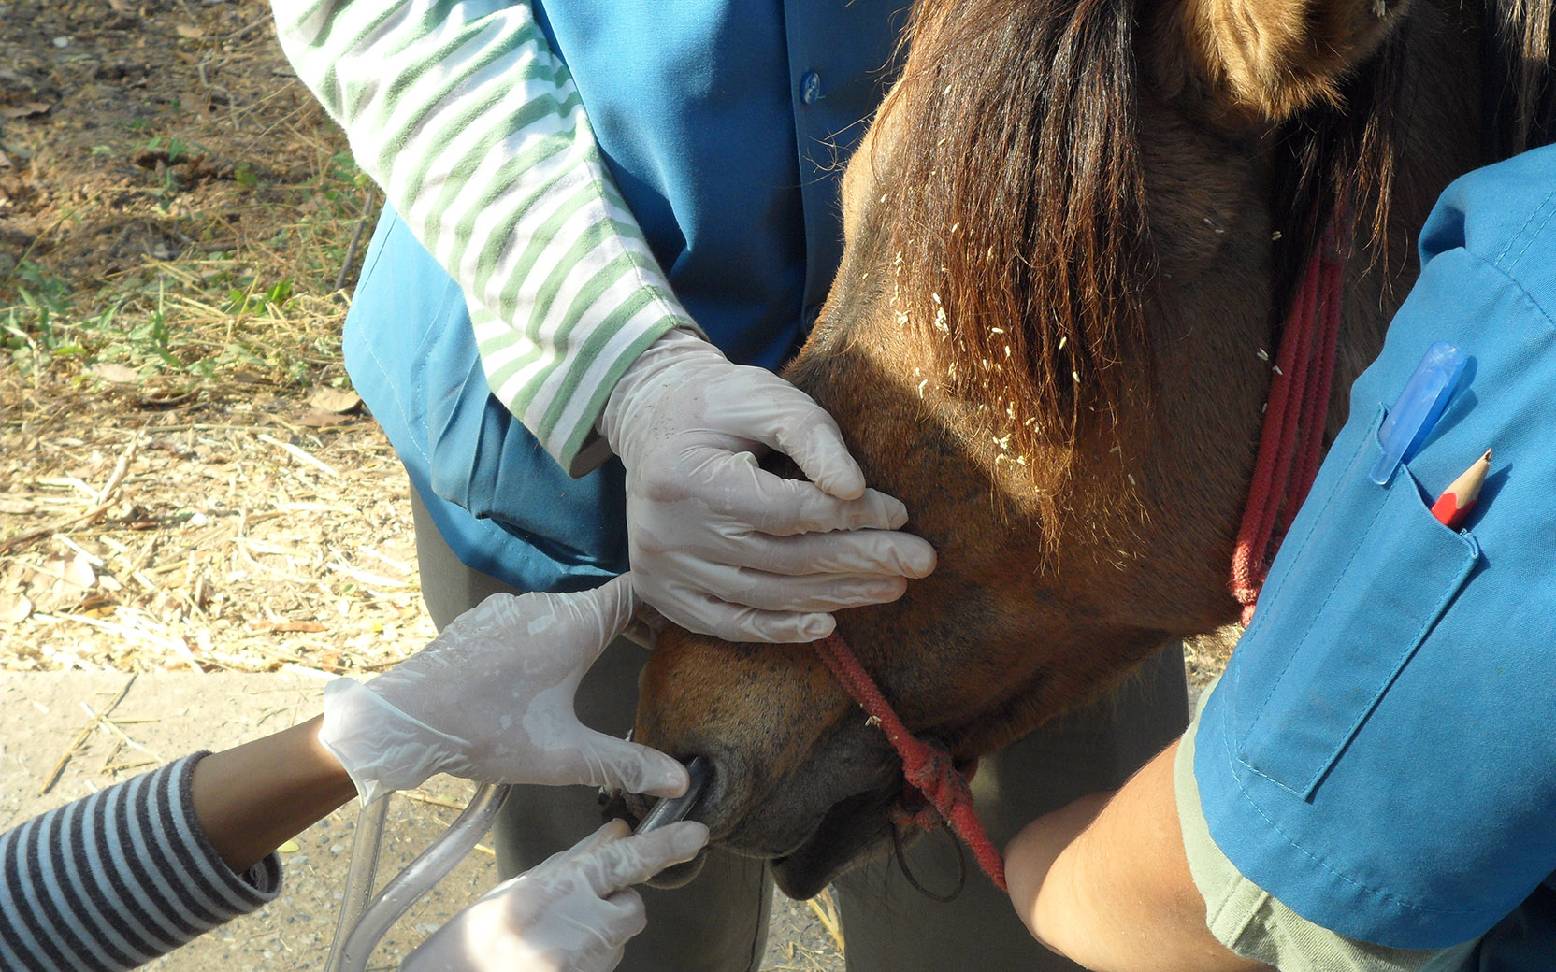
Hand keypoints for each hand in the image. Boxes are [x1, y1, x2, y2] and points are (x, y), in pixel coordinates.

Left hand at [318, 575, 685, 803]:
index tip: (687, 623)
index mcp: (574, 623)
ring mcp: (509, 608)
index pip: (638, 592)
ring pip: (564, 612)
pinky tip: (542, 675)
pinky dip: (549, 638)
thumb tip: (679, 782)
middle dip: (634, 624)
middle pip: (604, 602)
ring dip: (588, 633)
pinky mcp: (481, 621)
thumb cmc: (487, 731)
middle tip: (659, 652)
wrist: (402, 720)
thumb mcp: (564, 756)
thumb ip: (625, 765)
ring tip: (601, 666)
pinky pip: (530, 620)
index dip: (668, 603)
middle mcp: (544, 603)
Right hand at [404, 820, 707, 971]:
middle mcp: (574, 929)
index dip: (664, 846)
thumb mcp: (515, 888)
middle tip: (577, 907)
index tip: (697, 835)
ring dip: (600, 932)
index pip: (624, 860)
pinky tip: (552, 957)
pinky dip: (588, 957)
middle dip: (617, 902)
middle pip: (632, 906)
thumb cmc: (471, 943)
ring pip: (619, 938)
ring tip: (551, 939)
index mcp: (554, 892)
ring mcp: (582, 964)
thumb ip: (572, 861)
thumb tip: (616, 832)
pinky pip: (604, 963)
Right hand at [600, 328, 936, 642]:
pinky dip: (780, 630)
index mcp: (687, 478)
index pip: (788, 510)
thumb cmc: (716, 404)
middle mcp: (670, 533)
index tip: (901, 512)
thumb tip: (854, 488)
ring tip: (891, 586)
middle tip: (920, 561)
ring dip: (836, 595)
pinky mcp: (665, 593)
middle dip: (860, 561)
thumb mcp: (762, 396)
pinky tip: (827, 625)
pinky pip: (729, 624)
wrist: (651, 421)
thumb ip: (810, 435)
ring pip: (766, 596)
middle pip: (784, 559)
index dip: (850, 515)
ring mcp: (664, 570)